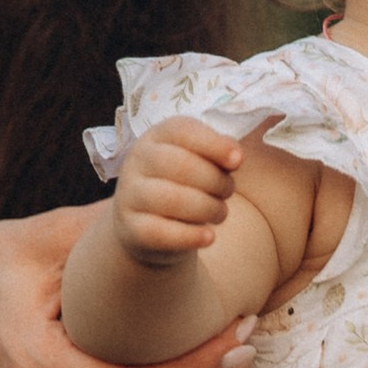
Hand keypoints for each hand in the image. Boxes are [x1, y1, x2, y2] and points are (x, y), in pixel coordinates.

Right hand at [110, 115, 258, 269]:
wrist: (147, 226)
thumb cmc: (182, 186)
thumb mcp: (199, 162)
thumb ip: (218, 153)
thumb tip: (236, 156)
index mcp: (156, 137)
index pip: (183, 131)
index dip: (214, 145)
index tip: (238, 161)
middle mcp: (138, 161)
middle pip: (182, 165)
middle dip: (216, 181)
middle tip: (227, 192)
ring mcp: (130, 195)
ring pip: (173, 199)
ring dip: (208, 208)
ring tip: (220, 213)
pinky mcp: (131, 228)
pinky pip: (161, 233)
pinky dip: (191, 236)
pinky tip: (209, 236)